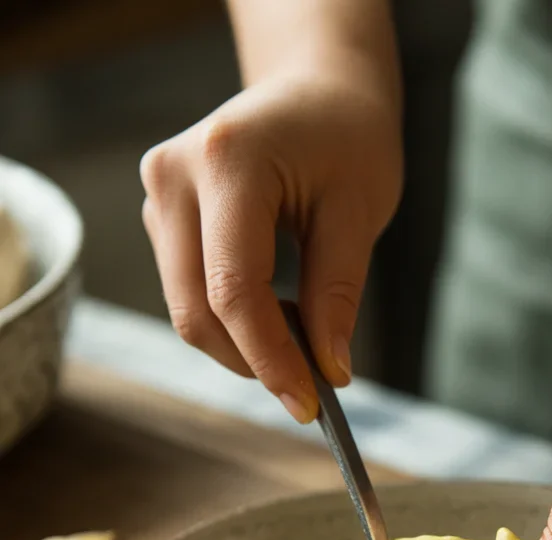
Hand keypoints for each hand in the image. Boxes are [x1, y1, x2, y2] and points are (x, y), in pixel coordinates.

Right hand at [140, 68, 401, 420]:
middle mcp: (173, 175)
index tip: (309, 404)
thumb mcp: (359, 212)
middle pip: (196, 309)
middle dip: (253, 362)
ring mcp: (159, 195)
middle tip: (311, 387)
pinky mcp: (162, 215)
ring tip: (304, 340)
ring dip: (243, 345)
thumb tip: (329, 371)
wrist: (316, 89)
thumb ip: (338, 294)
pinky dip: (232, 321)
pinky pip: (188, 291)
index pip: (234, 289)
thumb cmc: (346, 138)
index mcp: (226, 162)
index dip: (270, 359)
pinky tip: (277, 315)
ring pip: (187, 308)